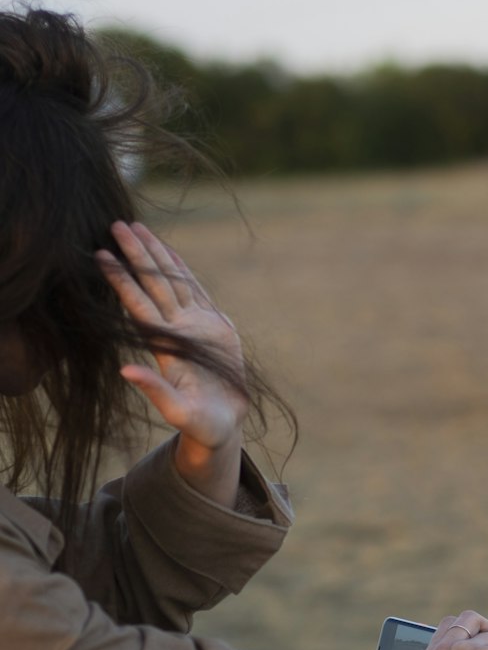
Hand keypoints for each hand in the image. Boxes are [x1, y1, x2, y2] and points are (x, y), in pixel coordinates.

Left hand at [97, 222, 248, 503]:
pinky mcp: (215, 327)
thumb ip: (153, 389)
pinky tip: (172, 255)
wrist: (222, 425)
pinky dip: (184, 271)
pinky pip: (197, 291)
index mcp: (167, 346)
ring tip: (139, 227)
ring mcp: (196, 326)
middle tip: (117, 223)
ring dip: (156, 255)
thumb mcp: (177, 411)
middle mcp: (178, 330)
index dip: (121, 280)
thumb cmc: (199, 424)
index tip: (102, 256)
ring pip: (173, 282)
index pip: (139, 305)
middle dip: (136, 254)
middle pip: (153, 284)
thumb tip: (123, 370)